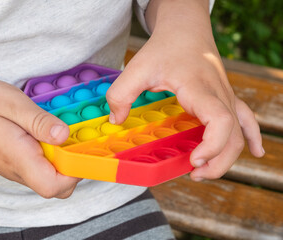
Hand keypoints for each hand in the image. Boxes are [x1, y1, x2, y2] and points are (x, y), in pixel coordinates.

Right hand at [0, 78, 79, 197]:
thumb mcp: (13, 104)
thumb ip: (40, 122)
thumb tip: (64, 135)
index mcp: (18, 158)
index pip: (52, 186)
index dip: (73, 173)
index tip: (79, 150)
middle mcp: (17, 170)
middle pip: (55, 187)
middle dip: (72, 167)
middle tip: (71, 139)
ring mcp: (16, 169)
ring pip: (50, 179)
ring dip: (63, 161)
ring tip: (57, 134)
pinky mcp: (16, 163)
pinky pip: (41, 169)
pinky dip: (52, 156)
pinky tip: (47, 136)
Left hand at [106, 0, 263, 180]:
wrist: (185, 29)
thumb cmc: (164, 47)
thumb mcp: (137, 67)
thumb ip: (121, 93)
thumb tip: (116, 121)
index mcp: (199, 88)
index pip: (220, 120)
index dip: (212, 146)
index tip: (194, 161)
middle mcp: (218, 94)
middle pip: (232, 135)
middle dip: (217, 162)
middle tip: (193, 173)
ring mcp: (225, 96)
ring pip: (239, 132)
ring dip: (227, 156)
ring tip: (205, 171)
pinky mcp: (225, 97)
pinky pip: (246, 119)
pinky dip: (253, 137)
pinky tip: (258, 151)